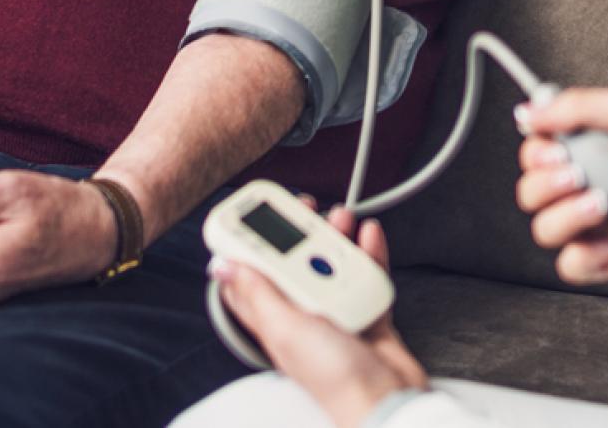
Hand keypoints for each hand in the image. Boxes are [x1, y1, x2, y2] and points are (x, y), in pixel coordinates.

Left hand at [211, 203, 427, 427]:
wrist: (386, 400)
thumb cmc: (334, 378)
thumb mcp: (287, 330)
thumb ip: (258, 295)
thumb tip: (221, 266)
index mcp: (275, 320)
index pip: (250, 277)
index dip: (247, 244)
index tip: (252, 214)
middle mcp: (303, 316)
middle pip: (294, 263)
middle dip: (299, 231)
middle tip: (306, 207)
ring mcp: (336, 314)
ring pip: (331, 264)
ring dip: (336, 237)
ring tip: (342, 218)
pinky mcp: (366, 314)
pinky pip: (365, 275)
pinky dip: (369, 253)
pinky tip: (369, 237)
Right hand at [514, 86, 607, 284]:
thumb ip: (579, 105)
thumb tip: (530, 111)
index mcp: (591, 152)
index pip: (536, 154)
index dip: (536, 152)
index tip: (555, 148)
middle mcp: (588, 188)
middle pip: (530, 192)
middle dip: (546, 182)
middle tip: (578, 174)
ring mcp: (596, 227)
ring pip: (544, 229)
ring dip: (565, 214)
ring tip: (602, 203)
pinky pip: (571, 265)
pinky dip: (585, 253)